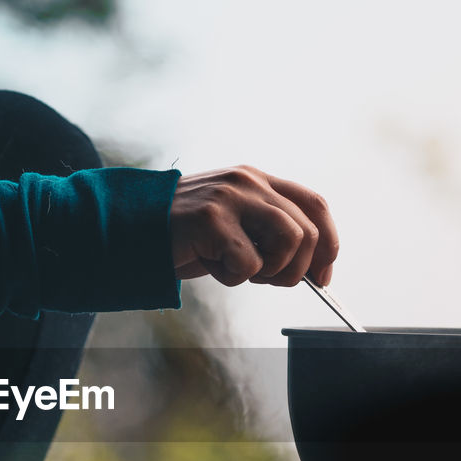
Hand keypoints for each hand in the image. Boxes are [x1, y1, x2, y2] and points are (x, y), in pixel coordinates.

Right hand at [170, 166, 338, 286]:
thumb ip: (269, 233)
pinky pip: (249, 264)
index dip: (328, 243)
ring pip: (289, 242)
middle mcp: (249, 181)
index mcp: (257, 179)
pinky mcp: (212, 219)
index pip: (315, 204)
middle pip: (308, 230)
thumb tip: (312, 269)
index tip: (323, 276)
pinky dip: (233, 277)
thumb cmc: (186, 236)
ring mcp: (231, 197)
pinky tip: (210, 265)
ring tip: (239, 270)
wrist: (132, 229)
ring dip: (270, 271)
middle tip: (269, 280)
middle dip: (297, 269)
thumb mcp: (234, 225)